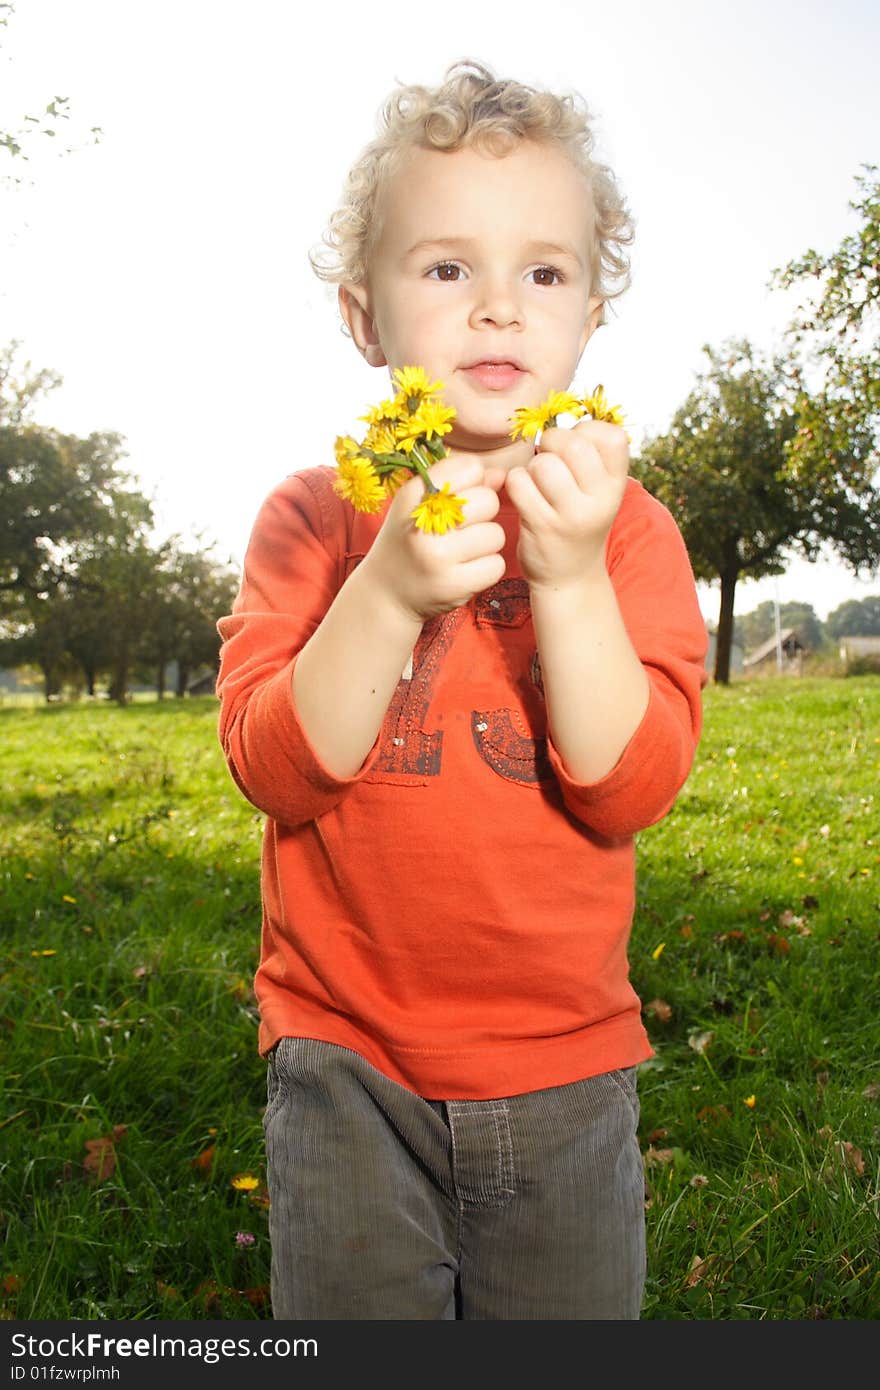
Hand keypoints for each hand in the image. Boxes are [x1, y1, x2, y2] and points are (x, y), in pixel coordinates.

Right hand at [361, 455, 506, 623]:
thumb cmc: (410, 540)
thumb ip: (462, 484)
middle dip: (482, 515)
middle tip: (459, 531)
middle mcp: (424, 523)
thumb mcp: (422, 504)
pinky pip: (496, 565)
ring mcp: (439, 556)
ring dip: (485, 545)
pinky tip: (464, 571)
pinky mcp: (454, 584)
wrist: (387, 592)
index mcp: (414, 494)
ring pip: (496, 535)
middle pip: (489, 501)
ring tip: (461, 553)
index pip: (470, 468)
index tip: (456, 500)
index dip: (473, 484)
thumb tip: (504, 474)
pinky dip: (486, 569)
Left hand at [504, 418, 629, 589]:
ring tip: (538, 484)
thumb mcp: (598, 490)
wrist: (569, 576)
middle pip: (573, 444)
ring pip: (543, 464)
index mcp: (617, 485)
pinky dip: (515, 484)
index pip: (612, 436)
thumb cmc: (578, 519)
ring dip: (532, 468)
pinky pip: (519, 483)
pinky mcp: (542, 527)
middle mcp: (601, 500)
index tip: (577, 448)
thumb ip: (589, 454)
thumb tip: (556, 417)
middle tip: (549, 459)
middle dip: (553, 442)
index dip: (587, 431)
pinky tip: (524, 497)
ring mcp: (572, 516)